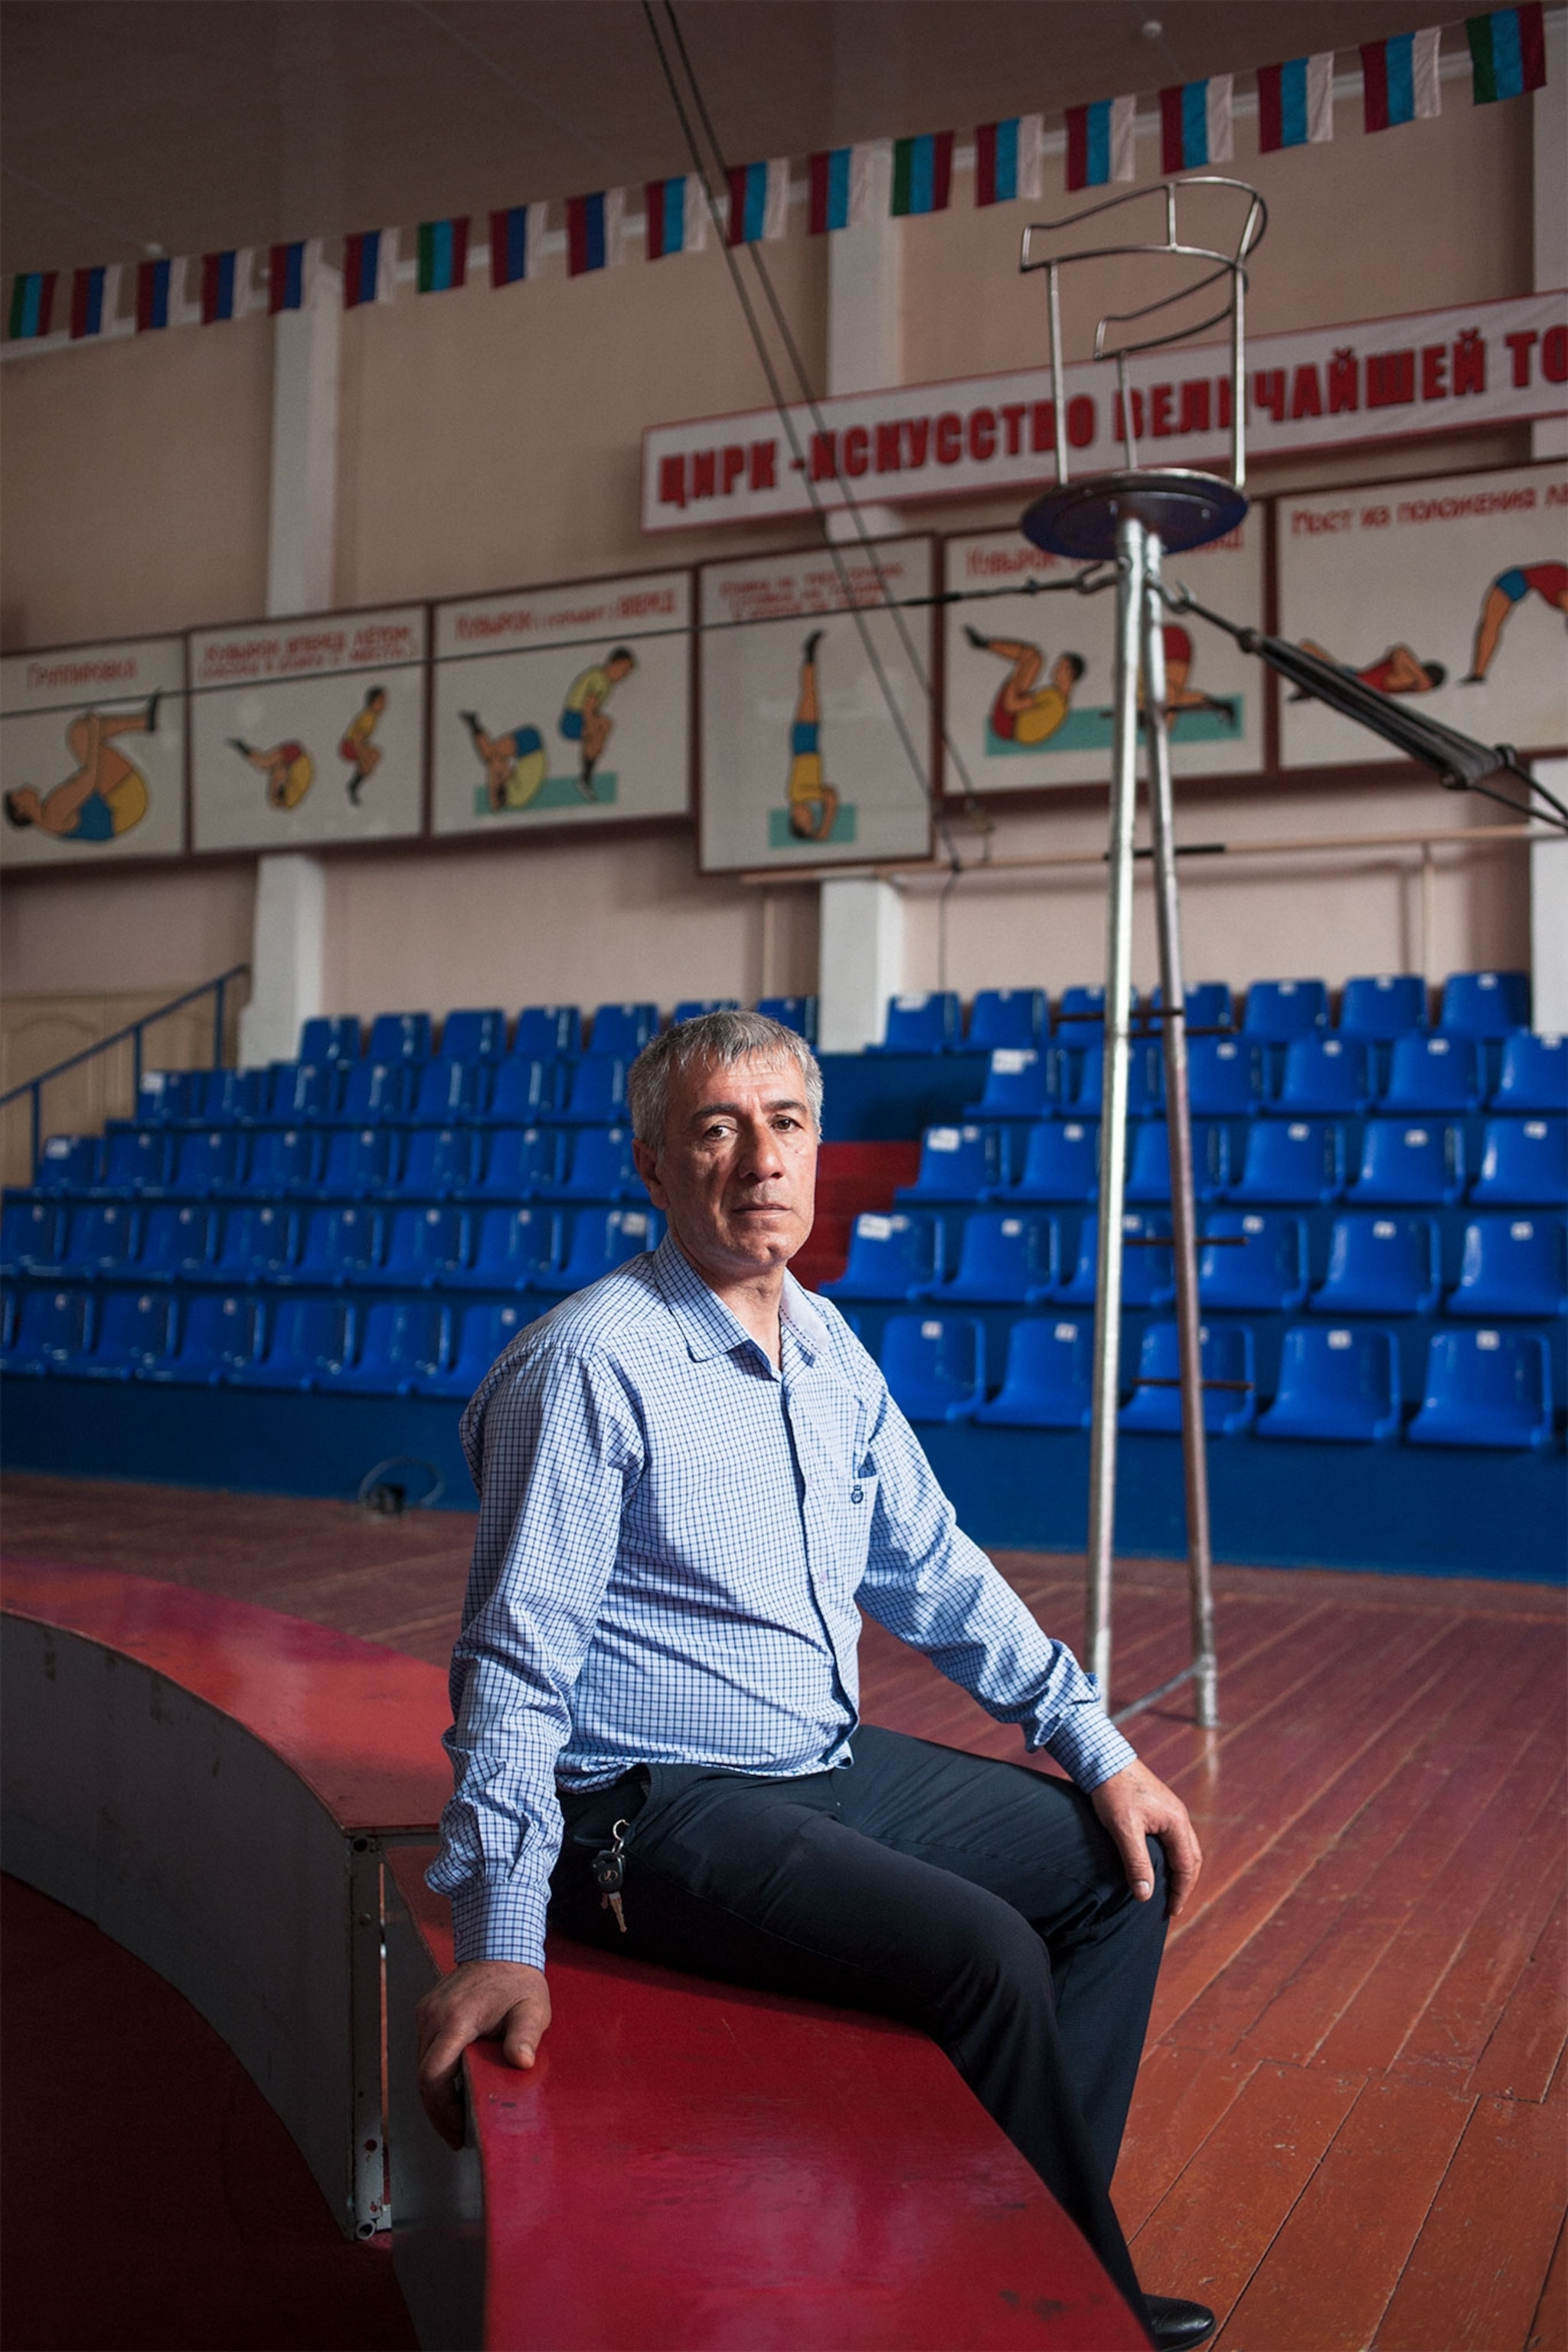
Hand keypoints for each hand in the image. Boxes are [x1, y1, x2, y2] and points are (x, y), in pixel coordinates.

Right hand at [416, 1958, 551, 2148]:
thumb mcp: (532, 2008)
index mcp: (456, 2018)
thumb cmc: (518, 1980)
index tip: (457, 2132)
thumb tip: (522, 2061)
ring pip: (422, 2064)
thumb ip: (525, 2036)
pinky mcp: (427, 2011)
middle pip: (423, 2075)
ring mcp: (427, 2012)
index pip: (433, 2074)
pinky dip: (436, 2072)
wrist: (501, 1944)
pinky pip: (426, 2050)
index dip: (441, 2110)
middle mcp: (434, 2015)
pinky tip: (454, 2086)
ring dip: (436, 2092)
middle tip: (458, 2133)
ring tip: (458, 2114)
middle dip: (438, 2110)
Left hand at [1091, 1759, 1202, 1919]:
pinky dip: (1170, 1856)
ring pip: (1183, 1847)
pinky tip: (1156, 1863)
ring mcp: (1170, 1810)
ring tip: (1166, 1889)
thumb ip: (1137, 1862)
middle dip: (1184, 1884)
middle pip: (1191, 1858)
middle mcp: (1179, 1816)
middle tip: (1172, 1905)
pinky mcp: (1158, 1807)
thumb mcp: (1124, 1829)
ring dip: (1178, 1870)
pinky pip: (1172, 1838)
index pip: (1186, 1866)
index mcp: (1176, 1823)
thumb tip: (1145, 1895)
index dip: (1180, 1892)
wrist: (1104, 1757)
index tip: (1171, 1911)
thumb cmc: (1113, 1792)